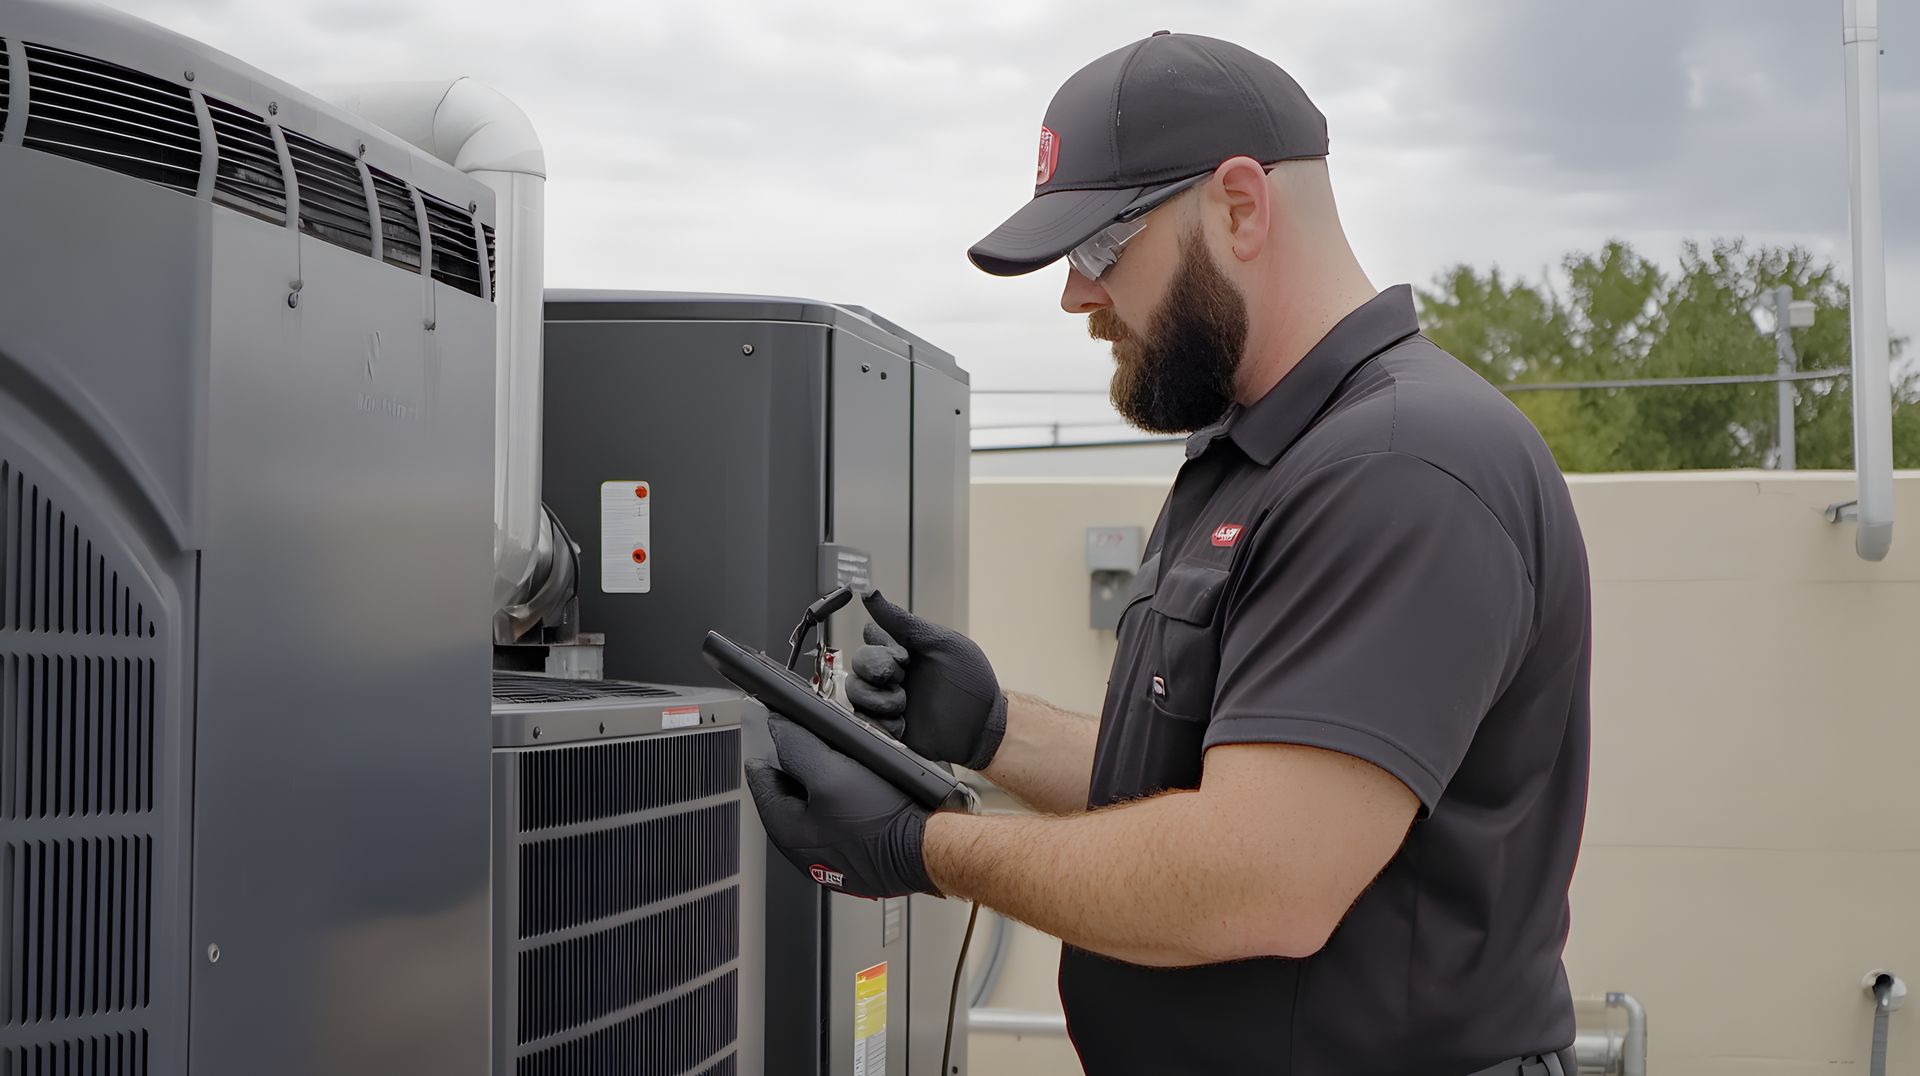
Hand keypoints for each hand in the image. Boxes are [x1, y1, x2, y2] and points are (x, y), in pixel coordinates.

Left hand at [744, 710, 938, 898]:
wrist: (929, 850)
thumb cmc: (883, 822)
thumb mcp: (831, 773)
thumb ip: (797, 748)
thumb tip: (777, 728)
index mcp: (788, 832)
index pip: (762, 782)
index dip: (769, 750)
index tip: (776, 732)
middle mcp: (806, 850)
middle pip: (791, 794)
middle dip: (802, 767)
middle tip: (817, 744)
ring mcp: (833, 856)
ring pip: (820, 807)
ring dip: (829, 783)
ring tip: (848, 764)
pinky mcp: (858, 857)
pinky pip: (845, 820)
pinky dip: (851, 802)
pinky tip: (869, 790)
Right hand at [845, 591, 1007, 770]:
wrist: (983, 725)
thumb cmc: (970, 680)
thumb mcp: (939, 643)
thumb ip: (902, 621)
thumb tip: (869, 593)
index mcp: (903, 649)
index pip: (871, 636)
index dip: (881, 644)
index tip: (905, 654)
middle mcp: (892, 673)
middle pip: (858, 661)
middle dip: (878, 668)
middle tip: (903, 677)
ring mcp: (887, 701)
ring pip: (855, 691)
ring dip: (878, 697)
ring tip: (903, 704)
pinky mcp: (886, 728)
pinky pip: (863, 722)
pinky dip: (881, 722)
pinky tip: (902, 724)